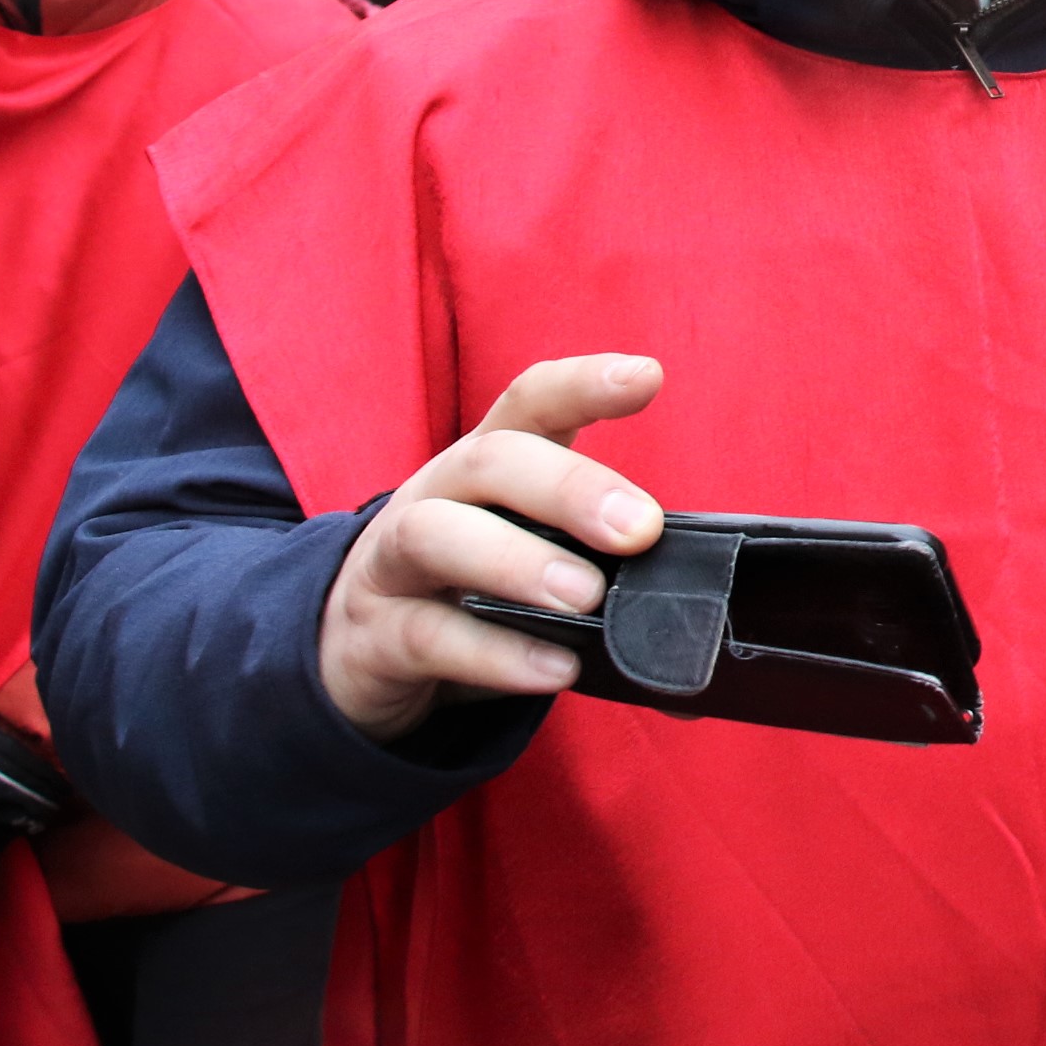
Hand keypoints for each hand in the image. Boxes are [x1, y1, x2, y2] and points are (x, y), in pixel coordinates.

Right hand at [318, 355, 663, 741]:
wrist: (354, 658)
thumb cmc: (465, 589)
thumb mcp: (527, 556)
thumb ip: (599, 566)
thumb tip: (690, 610)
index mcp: (486, 467)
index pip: (530, 402)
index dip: (583, 383)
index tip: (646, 376)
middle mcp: (434, 496)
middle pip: (489, 459)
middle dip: (567, 486)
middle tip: (637, 530)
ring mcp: (391, 565)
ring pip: (436, 535)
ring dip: (517, 561)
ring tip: (584, 597)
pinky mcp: (373, 638)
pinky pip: (428, 636)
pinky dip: (497, 654)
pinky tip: (554, 669)